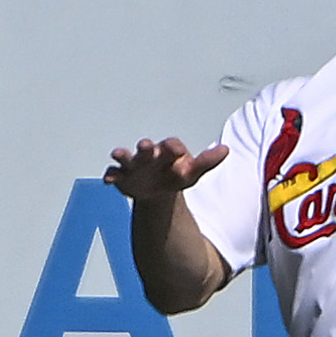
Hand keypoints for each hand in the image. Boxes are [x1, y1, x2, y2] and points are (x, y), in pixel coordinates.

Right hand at [105, 135, 222, 212]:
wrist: (157, 191)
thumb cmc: (175, 176)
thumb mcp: (193, 172)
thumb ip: (207, 162)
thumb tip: (226, 149)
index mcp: (168, 152)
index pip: (171, 145)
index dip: (173, 147)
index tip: (176, 150)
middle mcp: (150, 155)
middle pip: (148, 149)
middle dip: (146, 148)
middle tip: (147, 146)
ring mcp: (134, 165)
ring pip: (127, 157)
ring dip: (123, 154)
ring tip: (118, 153)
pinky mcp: (122, 176)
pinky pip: (114, 173)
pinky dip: (111, 175)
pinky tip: (109, 179)